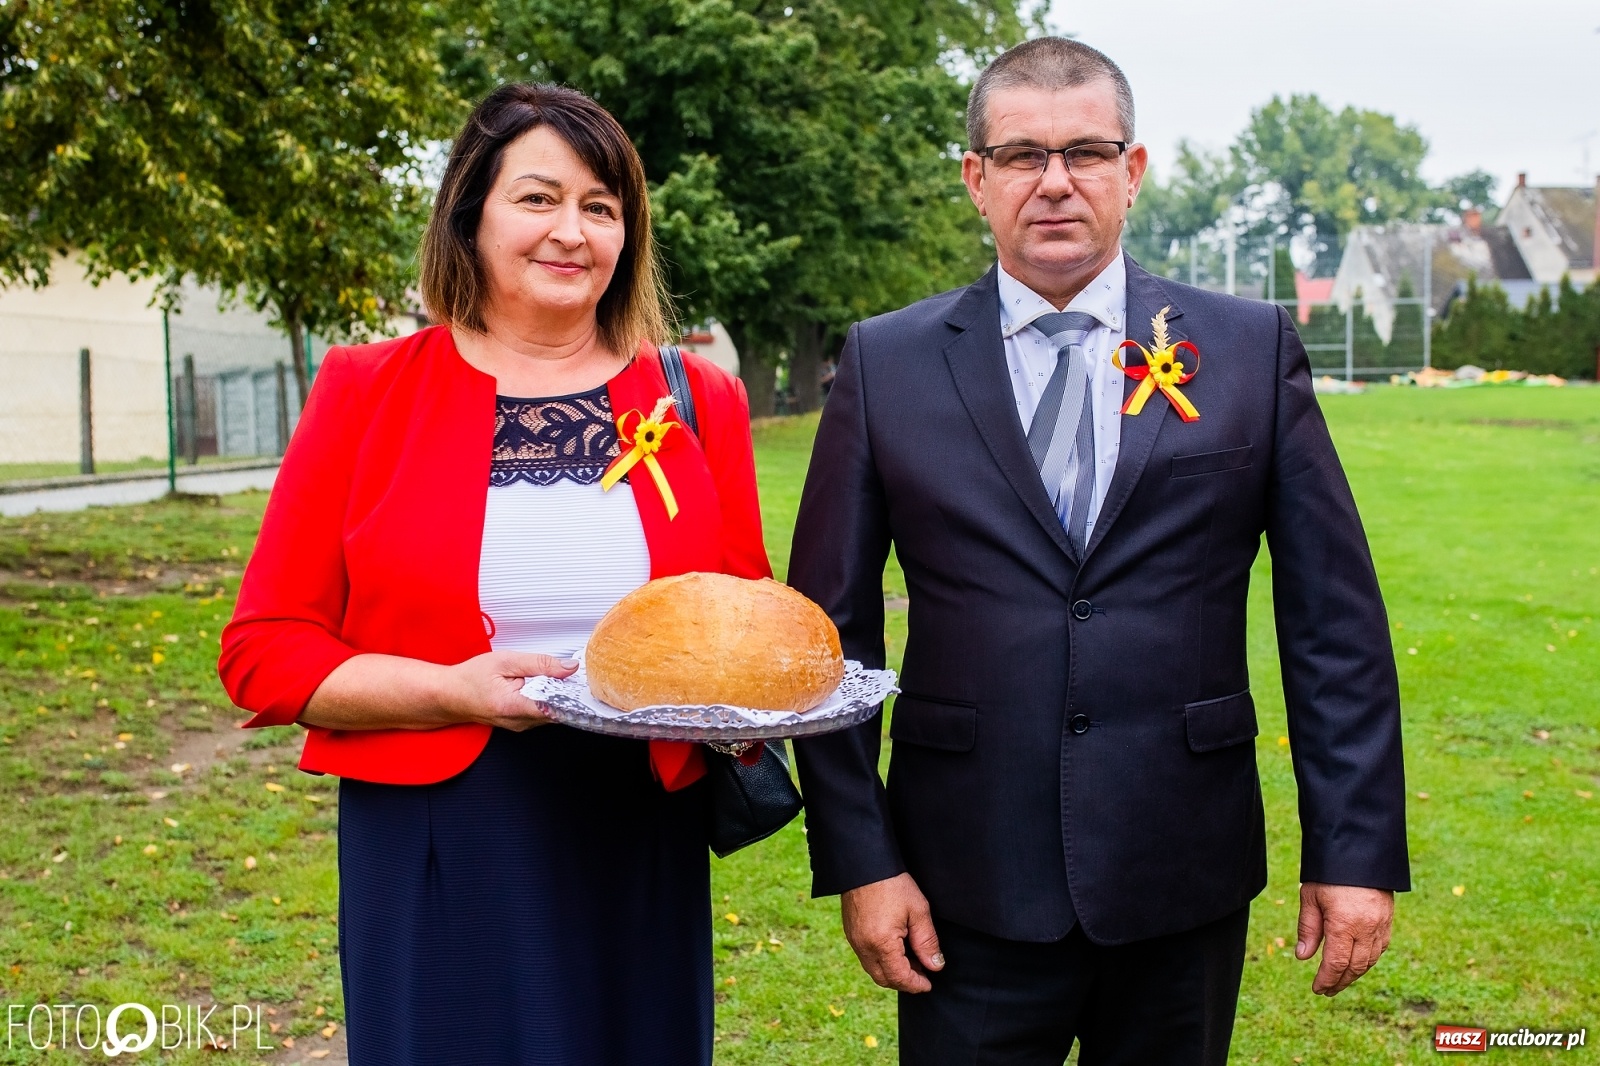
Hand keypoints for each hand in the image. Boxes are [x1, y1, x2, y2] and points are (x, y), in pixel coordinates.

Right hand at [440, 651, 575, 730]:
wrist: (450, 694)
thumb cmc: (470, 679)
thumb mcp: (506, 662)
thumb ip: (539, 664)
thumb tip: (568, 667)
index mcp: (514, 706)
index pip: (557, 707)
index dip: (573, 694)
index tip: (581, 682)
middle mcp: (519, 722)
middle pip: (557, 708)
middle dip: (564, 690)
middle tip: (565, 672)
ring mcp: (520, 726)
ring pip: (551, 711)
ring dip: (554, 694)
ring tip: (547, 678)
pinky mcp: (520, 724)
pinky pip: (542, 712)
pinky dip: (545, 699)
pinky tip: (539, 687)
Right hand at [840, 873, 944, 992]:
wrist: (865, 864)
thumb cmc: (893, 884)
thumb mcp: (918, 911)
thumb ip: (927, 942)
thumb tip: (935, 966)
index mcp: (881, 944)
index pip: (900, 977)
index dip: (916, 985)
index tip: (929, 984)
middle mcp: (864, 947)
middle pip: (884, 979)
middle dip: (904, 982)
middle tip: (922, 973)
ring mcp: (854, 941)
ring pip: (873, 970)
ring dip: (892, 972)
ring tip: (911, 961)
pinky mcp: (851, 933)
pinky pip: (866, 957)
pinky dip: (881, 961)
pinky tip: (895, 949)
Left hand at [1294, 882, 1393, 995]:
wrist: (1359, 850)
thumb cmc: (1329, 873)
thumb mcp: (1310, 897)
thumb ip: (1308, 928)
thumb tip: (1303, 956)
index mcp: (1344, 924)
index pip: (1336, 963)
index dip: (1327, 979)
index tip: (1318, 989)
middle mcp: (1366, 928)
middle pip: (1355, 966)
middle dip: (1340, 981)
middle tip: (1327, 990)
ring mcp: (1381, 924)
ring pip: (1370, 960)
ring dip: (1355, 973)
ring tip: (1340, 980)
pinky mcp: (1388, 919)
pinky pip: (1380, 948)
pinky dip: (1369, 960)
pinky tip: (1358, 963)